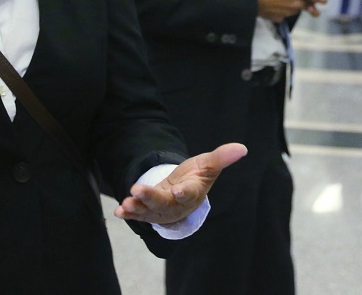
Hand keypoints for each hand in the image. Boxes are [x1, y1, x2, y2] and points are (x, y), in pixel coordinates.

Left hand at [113, 143, 247, 224]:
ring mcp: (160, 210)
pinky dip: (128, 213)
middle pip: (163, 203)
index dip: (184, 193)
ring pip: (148, 211)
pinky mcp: (148, 212)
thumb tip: (242, 147)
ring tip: (126, 202)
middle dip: (150, 198)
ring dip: (137, 207)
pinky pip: (138, 214)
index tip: (178, 190)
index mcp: (191, 193)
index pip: (189, 194)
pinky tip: (118, 211)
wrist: (181, 194)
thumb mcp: (206, 165)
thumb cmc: (195, 178)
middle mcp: (175, 205)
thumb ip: (221, 157)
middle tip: (137, 190)